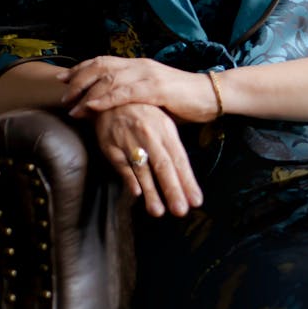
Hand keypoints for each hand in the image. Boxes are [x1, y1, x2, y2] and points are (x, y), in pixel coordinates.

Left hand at [56, 56, 218, 123]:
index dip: (81, 68)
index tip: (63, 78)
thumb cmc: (185, 100)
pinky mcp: (156, 89)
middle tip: (61, 92)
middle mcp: (140, 66)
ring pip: (108, 79)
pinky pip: (124, 93)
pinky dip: (105, 99)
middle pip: (100, 67)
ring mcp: (148, 76)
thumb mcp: (154, 95)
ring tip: (72, 105)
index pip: (103, 62)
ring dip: (86, 92)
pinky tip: (92, 106)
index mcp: (139, 65)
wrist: (212, 95)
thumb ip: (135, 96)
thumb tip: (115, 108)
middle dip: (78, 79)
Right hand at [91, 103, 202, 217]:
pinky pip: (122, 165)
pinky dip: (129, 178)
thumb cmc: (143, 114)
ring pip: (143, 169)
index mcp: (166, 131)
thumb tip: (184, 178)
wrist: (111, 97)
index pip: (180, 160)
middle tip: (181, 210)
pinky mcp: (111, 146)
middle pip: (164, 167)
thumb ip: (173, 150)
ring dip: (151, 191)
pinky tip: (136, 193)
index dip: (188, 181)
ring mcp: (130, 141)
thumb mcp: (163, 124)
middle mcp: (150, 136)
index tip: (196, 200)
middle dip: (173, 190)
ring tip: (158, 211)